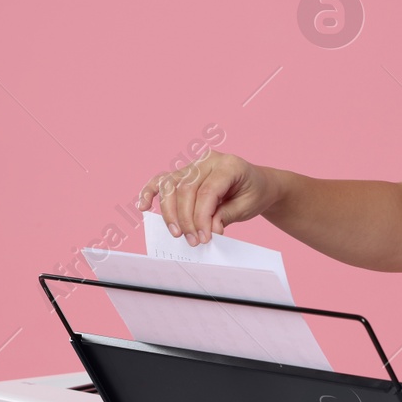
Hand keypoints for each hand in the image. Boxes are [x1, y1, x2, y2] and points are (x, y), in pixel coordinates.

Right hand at [136, 151, 278, 244]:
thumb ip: (226, 215)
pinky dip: (150, 192)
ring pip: (171, 185)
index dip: (201, 217)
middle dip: (186, 219)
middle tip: (193, 241)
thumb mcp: (247, 206)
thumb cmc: (253, 193)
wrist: (258, 184)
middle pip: (186, 189)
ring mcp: (193, 165)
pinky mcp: (183, 173)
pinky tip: (143, 206)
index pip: (207, 192)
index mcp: (228, 165)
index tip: (203, 238)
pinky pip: (162, 180)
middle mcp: (207, 160)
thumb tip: (208, 229)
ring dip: (169, 212)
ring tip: (176, 233)